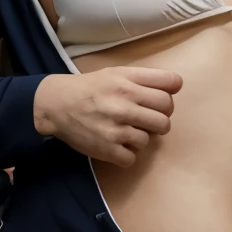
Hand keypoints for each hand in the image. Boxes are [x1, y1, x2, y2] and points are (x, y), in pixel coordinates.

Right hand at [31, 67, 181, 165]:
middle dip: (158, 119)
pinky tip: (116, 145)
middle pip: (166, 115)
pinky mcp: (107, 148)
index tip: (158, 100)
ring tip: (124, 131)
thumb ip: (145, 79)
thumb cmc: (91, 88)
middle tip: (143, 119)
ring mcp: (116, 127)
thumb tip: (177, 87)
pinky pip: (133, 158)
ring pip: (150, 138)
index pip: (172, 83)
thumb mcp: (117, 73)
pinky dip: (126, 154)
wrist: (54, 104)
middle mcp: (124, 103)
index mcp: (129, 82)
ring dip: (140, 137)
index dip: (169, 93)